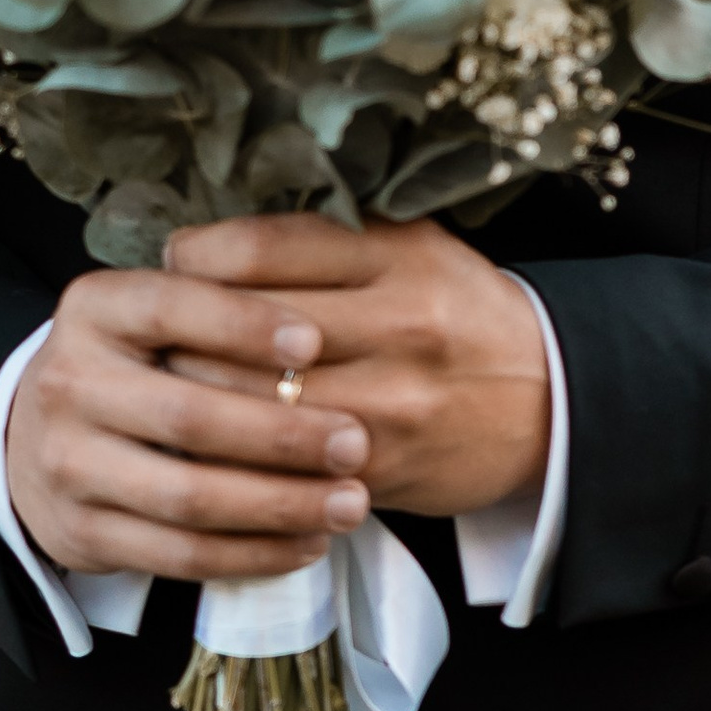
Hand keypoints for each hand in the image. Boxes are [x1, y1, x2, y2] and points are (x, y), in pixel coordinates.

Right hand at [5, 264, 374, 582]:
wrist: (36, 436)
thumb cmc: (132, 365)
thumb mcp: (155, 315)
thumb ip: (221, 303)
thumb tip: (323, 325)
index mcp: (93, 311)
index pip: (170, 308)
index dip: (243, 325)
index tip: (316, 342)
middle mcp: (68, 383)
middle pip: (187, 416)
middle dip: (283, 434)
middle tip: (355, 443)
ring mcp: (67, 464)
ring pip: (188, 496)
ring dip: (280, 505)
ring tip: (348, 503)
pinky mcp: (81, 533)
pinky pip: (180, 555)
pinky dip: (253, 554)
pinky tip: (307, 542)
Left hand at [159, 215, 550, 515]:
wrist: (553, 398)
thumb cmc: (458, 311)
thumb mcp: (409, 247)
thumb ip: (321, 240)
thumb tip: (200, 246)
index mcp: (397, 256)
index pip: (265, 249)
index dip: (198, 256)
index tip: (175, 262)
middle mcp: (400, 325)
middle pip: (250, 332)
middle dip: (185, 336)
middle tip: (157, 335)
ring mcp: (395, 405)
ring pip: (261, 407)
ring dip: (202, 402)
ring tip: (175, 389)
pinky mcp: (388, 470)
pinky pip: (290, 468)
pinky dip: (243, 460)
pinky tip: (220, 445)